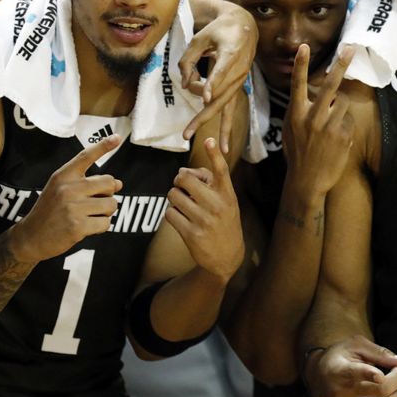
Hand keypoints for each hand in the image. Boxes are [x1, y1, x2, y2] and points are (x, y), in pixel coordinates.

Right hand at [10, 135, 123, 262]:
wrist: (31, 237)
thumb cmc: (50, 211)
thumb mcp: (60, 189)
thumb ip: (88, 183)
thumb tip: (119, 183)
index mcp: (63, 176)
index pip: (86, 156)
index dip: (103, 146)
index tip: (117, 138)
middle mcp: (68, 188)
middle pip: (109, 182)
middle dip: (108, 194)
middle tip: (96, 202)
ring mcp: (73, 208)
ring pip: (111, 204)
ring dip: (106, 212)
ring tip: (90, 215)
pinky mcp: (78, 226)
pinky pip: (106, 223)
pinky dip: (101, 226)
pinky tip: (88, 227)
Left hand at [164, 138, 243, 280]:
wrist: (227, 257)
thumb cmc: (224, 222)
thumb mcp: (226, 201)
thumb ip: (209, 184)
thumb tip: (182, 173)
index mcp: (227, 194)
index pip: (221, 170)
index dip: (214, 154)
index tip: (209, 139)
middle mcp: (217, 205)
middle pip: (184, 179)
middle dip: (178, 180)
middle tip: (182, 186)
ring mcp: (204, 220)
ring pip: (173, 196)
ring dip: (174, 198)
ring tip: (183, 205)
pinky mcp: (191, 234)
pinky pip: (169, 214)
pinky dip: (171, 214)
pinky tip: (181, 219)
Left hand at [180, 1, 257, 148]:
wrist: (244, 27)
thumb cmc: (219, 31)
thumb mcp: (200, 38)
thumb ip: (188, 59)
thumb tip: (184, 84)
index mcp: (230, 53)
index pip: (220, 72)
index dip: (212, 84)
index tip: (205, 97)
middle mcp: (238, 71)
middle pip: (220, 96)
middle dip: (203, 115)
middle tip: (187, 132)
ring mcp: (239, 81)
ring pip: (222, 105)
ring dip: (203, 117)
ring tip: (187, 134)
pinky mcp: (236, 87)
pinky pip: (230, 110)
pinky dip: (226, 128)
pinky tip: (225, 146)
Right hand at [284, 44, 353, 196]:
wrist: (306, 182)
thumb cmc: (297, 154)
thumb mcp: (291, 130)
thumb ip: (301, 111)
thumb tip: (315, 96)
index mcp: (296, 114)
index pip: (297, 84)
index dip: (300, 65)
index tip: (304, 47)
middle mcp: (312, 118)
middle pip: (330, 85)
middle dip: (341, 65)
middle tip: (350, 48)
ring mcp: (329, 127)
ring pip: (343, 103)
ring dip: (341, 107)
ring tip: (333, 122)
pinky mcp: (343, 137)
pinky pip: (349, 121)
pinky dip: (345, 126)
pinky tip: (337, 140)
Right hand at [306, 335, 396, 396]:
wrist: (318, 377)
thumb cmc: (340, 357)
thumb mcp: (356, 345)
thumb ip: (379, 352)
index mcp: (341, 370)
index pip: (356, 374)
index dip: (370, 375)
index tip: (381, 375)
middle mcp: (342, 392)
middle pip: (380, 391)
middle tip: (396, 372)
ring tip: (396, 385)